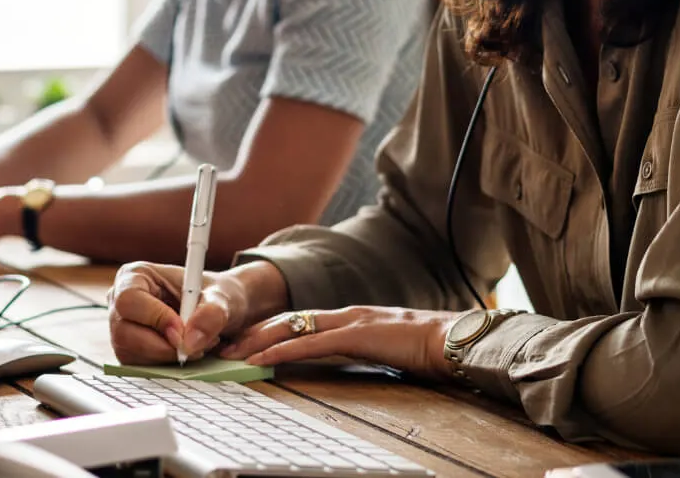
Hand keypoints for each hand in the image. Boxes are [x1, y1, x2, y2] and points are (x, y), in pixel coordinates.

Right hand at [107, 262, 266, 364]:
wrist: (216, 311)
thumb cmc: (213, 296)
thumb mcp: (221, 297)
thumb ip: (211, 314)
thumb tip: (190, 341)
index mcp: (135, 276)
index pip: (129, 300)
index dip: (155, 318)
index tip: (182, 330)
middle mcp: (120, 301)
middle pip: (124, 333)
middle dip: (163, 345)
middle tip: (195, 344)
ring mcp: (121, 328)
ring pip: (130, 353)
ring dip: (167, 356)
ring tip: (195, 344)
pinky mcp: (128, 350)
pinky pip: (138, 366)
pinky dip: (164, 364)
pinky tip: (182, 351)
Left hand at [219, 306, 461, 379]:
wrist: (456, 341)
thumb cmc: (429, 349)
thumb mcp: (388, 351)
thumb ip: (366, 353)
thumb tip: (352, 365)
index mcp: (352, 319)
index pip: (300, 321)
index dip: (270, 330)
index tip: (245, 341)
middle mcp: (345, 315)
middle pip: (287, 320)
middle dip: (253, 332)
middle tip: (224, 345)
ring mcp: (349, 322)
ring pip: (291, 328)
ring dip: (257, 341)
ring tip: (230, 353)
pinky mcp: (355, 336)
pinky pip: (309, 345)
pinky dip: (281, 352)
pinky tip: (261, 360)